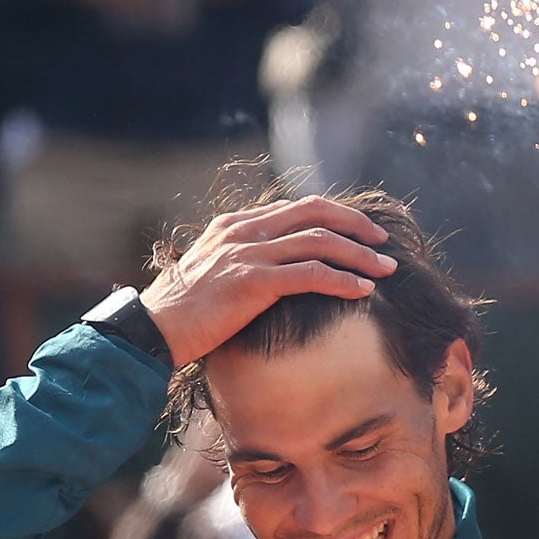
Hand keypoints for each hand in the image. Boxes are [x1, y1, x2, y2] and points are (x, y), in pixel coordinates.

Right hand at [140, 196, 397, 366]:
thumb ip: (246, 261)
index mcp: (236, 224)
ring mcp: (248, 253)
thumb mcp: (216, 273)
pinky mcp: (252, 281)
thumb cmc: (185, 312)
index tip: (361, 232)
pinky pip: (311, 274)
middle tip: (382, 244)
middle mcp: (244, 230)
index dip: (335, 216)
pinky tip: (363, 291)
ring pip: (320, 242)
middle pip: (315, 212)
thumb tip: (281, 272)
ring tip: (384, 271)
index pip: (297, 208)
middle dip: (356, 225)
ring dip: (359, 256)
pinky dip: (343, 280)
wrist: (153, 330)